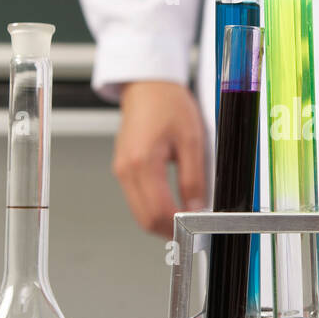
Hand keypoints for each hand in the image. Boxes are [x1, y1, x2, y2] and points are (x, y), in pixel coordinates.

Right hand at [113, 81, 206, 237]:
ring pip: (139, 213)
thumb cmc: (168, 104)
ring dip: (160, 222)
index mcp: (143, 162)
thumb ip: (193, 178)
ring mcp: (121, 171)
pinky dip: (153, 209)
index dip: (178, 227)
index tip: (197, 229)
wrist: (148, 86)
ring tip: (185, 219)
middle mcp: (126, 170)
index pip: (158, 212)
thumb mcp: (192, 140)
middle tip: (193, 231)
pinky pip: (136, 200)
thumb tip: (196, 208)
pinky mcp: (122, 170)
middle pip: (145, 219)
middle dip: (169, 230)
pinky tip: (171, 206)